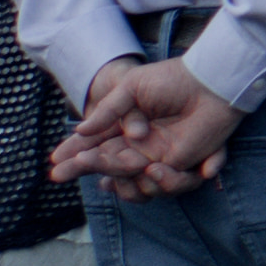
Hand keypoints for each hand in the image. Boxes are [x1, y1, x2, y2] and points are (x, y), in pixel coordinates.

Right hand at [61, 61, 236, 195]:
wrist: (210, 82)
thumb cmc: (172, 80)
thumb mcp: (132, 87)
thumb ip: (108, 110)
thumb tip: (81, 129)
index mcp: (122, 129)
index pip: (94, 147)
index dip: (75, 155)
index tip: (55, 163)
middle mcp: (138, 148)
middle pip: (108, 167)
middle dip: (90, 167)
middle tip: (75, 165)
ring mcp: (159, 158)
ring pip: (136, 184)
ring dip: (128, 176)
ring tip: (136, 162)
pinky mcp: (183, 165)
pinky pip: (171, 185)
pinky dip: (167, 181)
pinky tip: (159, 169)